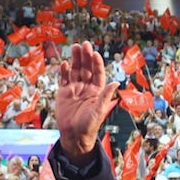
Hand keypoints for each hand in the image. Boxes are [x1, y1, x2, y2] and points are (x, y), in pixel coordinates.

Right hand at [56, 42, 119, 162]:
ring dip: (75, 59)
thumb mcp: (99, 111)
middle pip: (86, 69)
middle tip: (84, 44)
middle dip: (85, 57)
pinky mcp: (64, 93)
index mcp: (97, 91)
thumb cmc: (89, 125)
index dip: (96, 63)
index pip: (97, 73)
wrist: (74, 135)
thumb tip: (115, 83)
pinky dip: (64, 71)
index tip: (95, 53)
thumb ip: (105, 96)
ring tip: (75, 47)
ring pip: (75, 71)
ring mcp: (75, 89)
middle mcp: (86, 88)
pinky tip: (65, 63)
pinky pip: (64, 79)